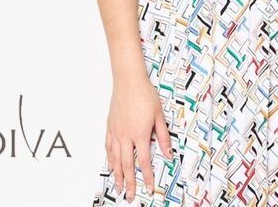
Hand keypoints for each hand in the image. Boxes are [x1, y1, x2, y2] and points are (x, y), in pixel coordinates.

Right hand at [105, 78, 172, 201]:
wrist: (128, 81)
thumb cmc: (145, 95)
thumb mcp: (159, 115)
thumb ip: (163, 136)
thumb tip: (168, 153)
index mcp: (140, 134)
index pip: (144, 161)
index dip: (147, 176)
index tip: (149, 187)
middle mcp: (126, 136)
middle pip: (127, 165)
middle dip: (129, 182)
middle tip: (130, 196)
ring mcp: (116, 132)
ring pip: (115, 159)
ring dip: (117, 175)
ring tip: (118, 187)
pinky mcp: (110, 126)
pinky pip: (108, 147)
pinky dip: (109, 159)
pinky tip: (110, 165)